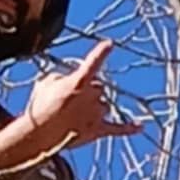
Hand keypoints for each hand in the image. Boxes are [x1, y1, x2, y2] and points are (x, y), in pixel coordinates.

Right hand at [27, 41, 143, 153]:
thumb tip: (68, 82)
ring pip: (104, 105)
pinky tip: (140, 127)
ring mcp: (96, 114)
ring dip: (94, 107)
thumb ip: (62, 77)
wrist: (39, 135)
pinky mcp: (97, 131)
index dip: (102, 52)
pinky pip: (118, 129)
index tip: (110, 44)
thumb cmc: (40, 108)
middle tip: (70, 101)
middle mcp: (92, 96)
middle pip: (99, 87)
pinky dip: (129, 128)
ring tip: (75, 116)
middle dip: (88, 91)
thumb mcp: (46, 83)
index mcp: (79, 81)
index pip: (94, 62)